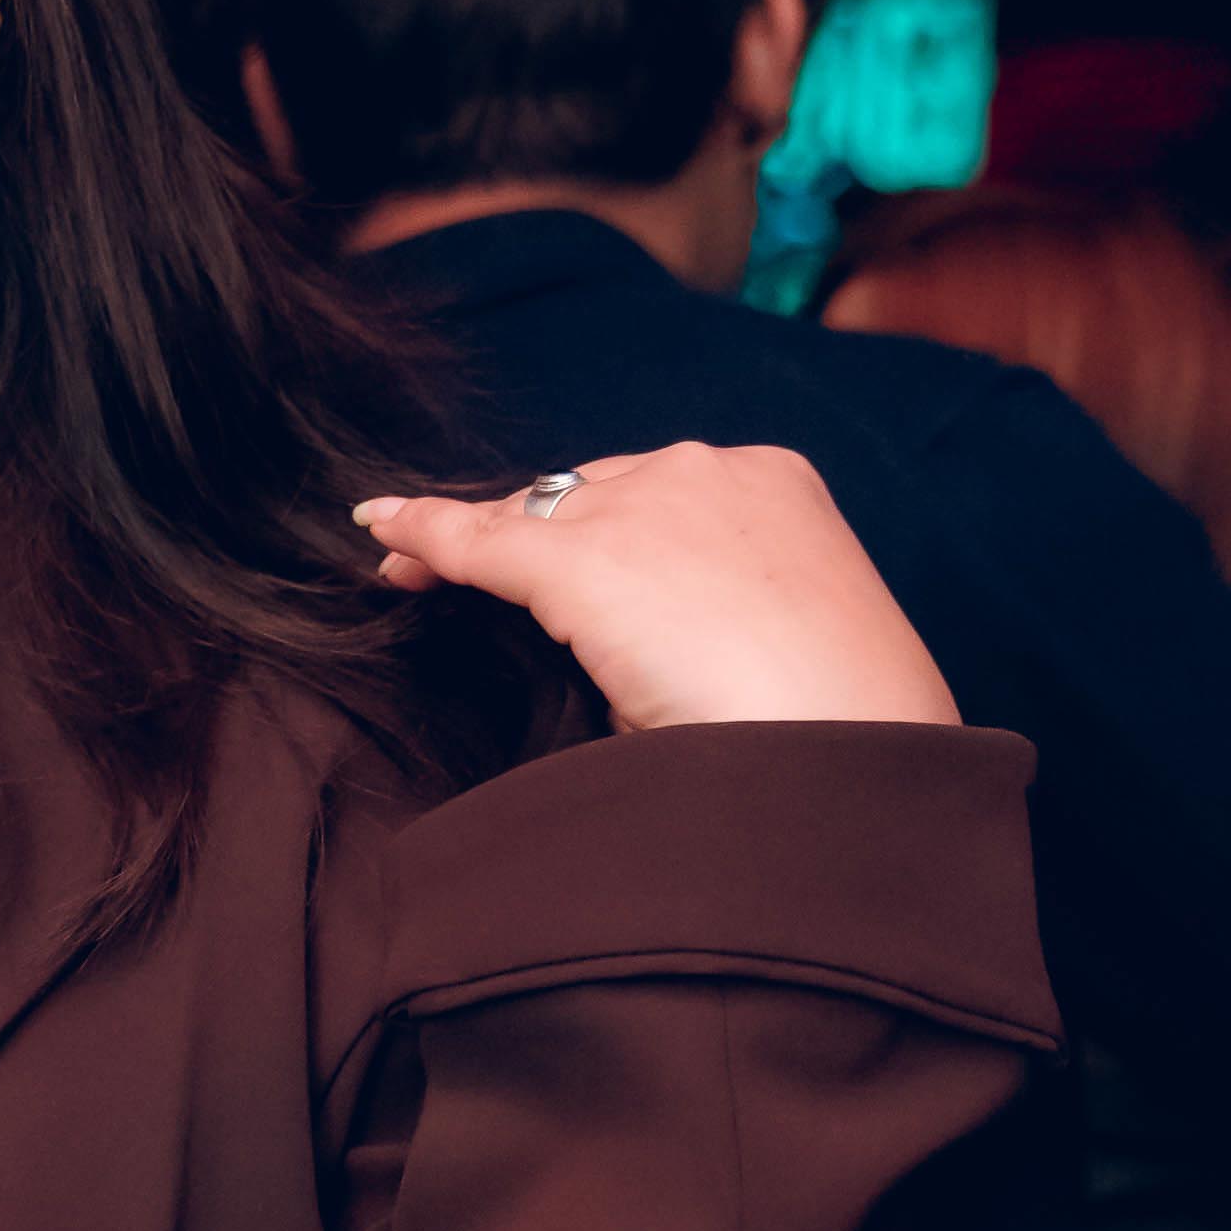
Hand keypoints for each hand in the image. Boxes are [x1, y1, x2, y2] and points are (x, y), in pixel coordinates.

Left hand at [350, 441, 960, 733]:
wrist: (847, 757)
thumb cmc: (828, 731)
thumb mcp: (778, 648)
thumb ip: (709, 624)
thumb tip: (636, 664)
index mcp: (775, 488)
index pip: (657, 496)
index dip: (595, 525)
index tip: (561, 559)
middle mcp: (708, 473)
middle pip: (590, 493)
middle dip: (532, 533)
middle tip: (470, 576)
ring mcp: (646, 506)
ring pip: (537, 515)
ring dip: (483, 545)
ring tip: (416, 569)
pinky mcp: (585, 558)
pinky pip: (480, 540)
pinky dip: (425, 536)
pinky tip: (383, 536)